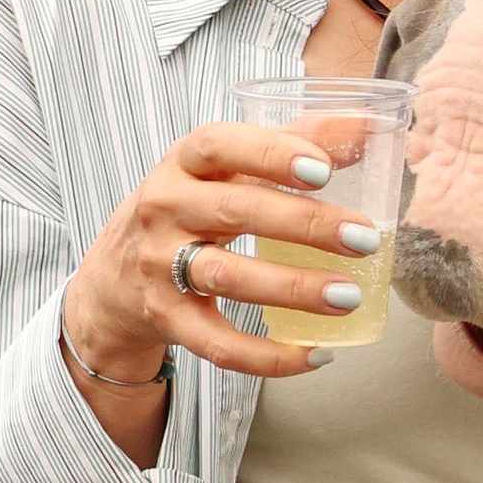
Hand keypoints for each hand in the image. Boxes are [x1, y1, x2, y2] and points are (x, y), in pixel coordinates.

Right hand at [64, 118, 385, 391]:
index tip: (323, 170)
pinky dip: (269, 356)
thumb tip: (364, 127)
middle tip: (363, 238)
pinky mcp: (168, 319)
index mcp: (183, 163)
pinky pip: (219, 345)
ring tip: (349, 296)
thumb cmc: (193, 207)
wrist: (117, 272)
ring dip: (293, 288)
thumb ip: (291, 141)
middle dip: (305, 225)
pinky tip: (317, 352)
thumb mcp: (225, 167)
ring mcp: (161, 266)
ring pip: (228, 277)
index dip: (271, 154)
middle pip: (234, 212)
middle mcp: (166, 210)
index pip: (219, 145)